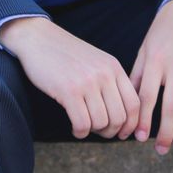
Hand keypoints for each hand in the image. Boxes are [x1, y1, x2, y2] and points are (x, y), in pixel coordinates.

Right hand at [0, 17, 139, 140]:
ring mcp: (87, 81)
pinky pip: (82, 124)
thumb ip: (110, 82)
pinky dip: (79, 132)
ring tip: (84, 125)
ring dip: (93, 131)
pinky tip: (74, 127)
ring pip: (101, 123)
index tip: (121, 134)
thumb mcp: (96, 62)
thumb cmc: (66, 55)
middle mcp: (104, 73)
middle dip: (110, 132)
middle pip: (120, 118)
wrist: (38, 38)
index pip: (134, 104)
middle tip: (98, 131)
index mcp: (114, 67)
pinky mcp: (69, 90)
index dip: (131, 125)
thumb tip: (123, 118)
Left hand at [129, 0, 172, 154]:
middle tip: (160, 149)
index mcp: (156, 60)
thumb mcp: (146, 47)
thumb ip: (139, 74)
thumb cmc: (164, 29)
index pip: (149, 98)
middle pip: (172, 108)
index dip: (144, 121)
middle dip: (165, 133)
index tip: (139, 138)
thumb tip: (130, 104)